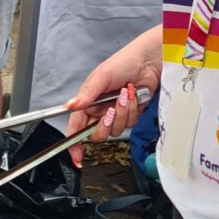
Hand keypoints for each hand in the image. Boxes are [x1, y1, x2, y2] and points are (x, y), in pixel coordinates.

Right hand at [65, 31, 162, 167]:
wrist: (148, 62)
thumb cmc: (123, 63)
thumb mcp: (101, 77)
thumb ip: (86, 94)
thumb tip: (70, 106)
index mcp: (88, 101)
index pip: (76, 126)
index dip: (74, 142)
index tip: (76, 156)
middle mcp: (100, 109)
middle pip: (96, 134)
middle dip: (105, 124)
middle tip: (109, 111)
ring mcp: (115, 113)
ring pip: (115, 130)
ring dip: (121, 113)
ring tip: (124, 95)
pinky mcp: (130, 115)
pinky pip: (129, 124)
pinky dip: (132, 111)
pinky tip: (133, 96)